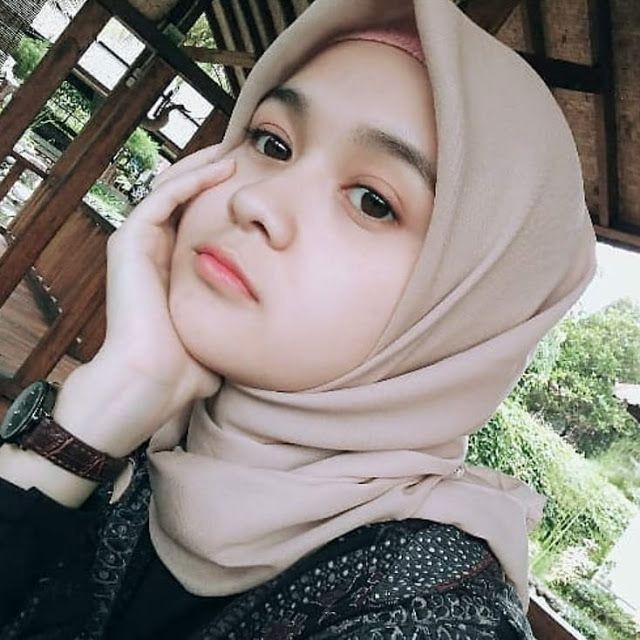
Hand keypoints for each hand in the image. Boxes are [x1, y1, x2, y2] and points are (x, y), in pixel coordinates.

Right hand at [57, 150, 235, 454]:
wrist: (152, 383)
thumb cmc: (182, 369)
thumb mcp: (215, 336)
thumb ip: (230, 324)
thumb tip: (260, 336)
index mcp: (168, 271)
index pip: (191, 222)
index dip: (217, 200)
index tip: (249, 187)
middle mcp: (150, 254)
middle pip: (179, 199)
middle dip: (207, 173)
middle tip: (240, 153)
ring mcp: (136, 246)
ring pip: (168, 190)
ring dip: (199, 168)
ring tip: (232, 150)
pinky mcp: (128, 243)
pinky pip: (161, 199)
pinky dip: (189, 181)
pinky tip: (218, 168)